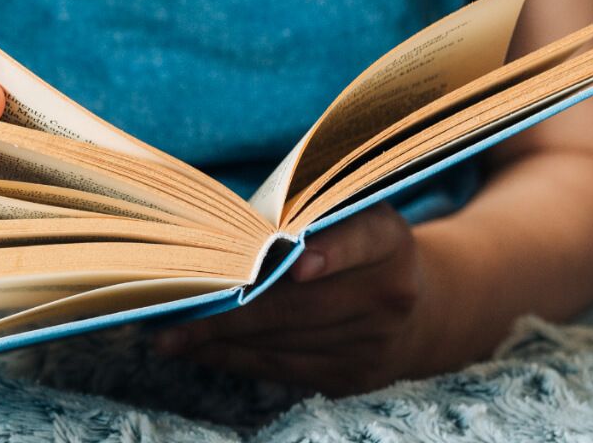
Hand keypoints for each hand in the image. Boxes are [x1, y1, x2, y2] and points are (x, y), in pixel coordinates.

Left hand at [155, 203, 435, 395]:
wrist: (420, 310)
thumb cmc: (354, 247)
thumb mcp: (347, 216)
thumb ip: (305, 216)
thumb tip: (233, 236)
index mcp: (390, 241)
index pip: (363, 239)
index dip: (332, 252)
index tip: (299, 265)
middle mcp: (390, 295)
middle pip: (302, 305)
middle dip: (232, 312)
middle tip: (177, 310)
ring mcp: (374, 343)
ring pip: (284, 343)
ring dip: (222, 339)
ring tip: (172, 335)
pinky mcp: (353, 377)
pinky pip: (283, 369)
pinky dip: (236, 359)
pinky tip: (200, 350)